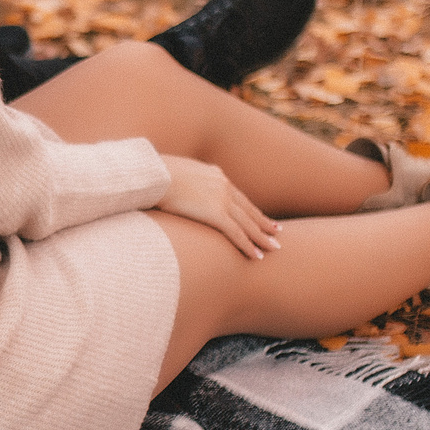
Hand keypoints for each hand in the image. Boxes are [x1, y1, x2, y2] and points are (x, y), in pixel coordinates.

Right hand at [157, 157, 281, 259]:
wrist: (153, 174)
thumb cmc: (154, 174)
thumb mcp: (173, 172)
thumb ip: (182, 182)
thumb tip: (174, 190)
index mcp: (214, 174)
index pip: (236, 196)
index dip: (248, 208)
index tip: (258, 216)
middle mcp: (223, 185)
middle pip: (248, 209)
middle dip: (263, 222)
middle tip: (276, 232)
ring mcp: (221, 199)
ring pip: (248, 223)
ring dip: (262, 237)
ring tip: (274, 247)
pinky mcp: (216, 214)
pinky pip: (237, 233)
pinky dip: (249, 246)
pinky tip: (257, 256)